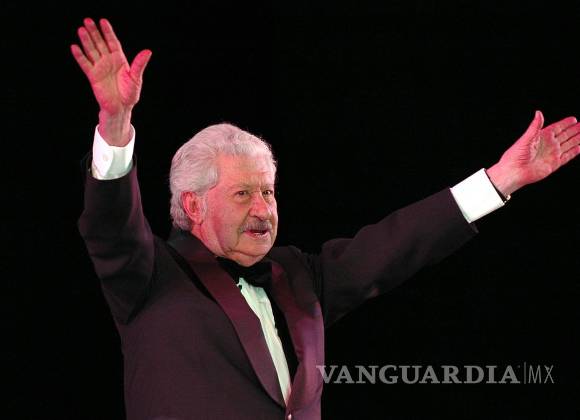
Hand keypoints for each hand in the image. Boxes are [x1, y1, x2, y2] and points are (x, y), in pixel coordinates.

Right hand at [71, 18, 151, 144]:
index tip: (103, 21)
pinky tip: (75, 47)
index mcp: (119, 60)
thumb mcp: (136, 78)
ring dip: (86, 41)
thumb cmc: (130, 94)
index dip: (108, 32)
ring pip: (91, 51)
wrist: (121, 108)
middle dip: (94, 32)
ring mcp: (100, 68)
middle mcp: (108, 62)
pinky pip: (85, 64)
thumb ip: (139, 64)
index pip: (112, 42)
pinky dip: (80, 56)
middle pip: (100, 44)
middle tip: (88, 20)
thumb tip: (148, 51)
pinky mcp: (93, 76)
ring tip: (81, 29)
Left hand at [487, 111, 579, 195]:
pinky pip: (567, 156)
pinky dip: (574, 152)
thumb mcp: (526, 138)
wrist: (514, 172)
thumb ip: (535, 126)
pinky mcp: (554, 164)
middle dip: (574, 131)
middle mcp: (548, 145)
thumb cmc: (515, 155)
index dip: (565, 124)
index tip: (574, 119)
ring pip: (568, 145)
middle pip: (564, 136)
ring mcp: (551, 154)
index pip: (556, 128)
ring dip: (576, 140)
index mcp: (541, 137)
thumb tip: (538, 113)